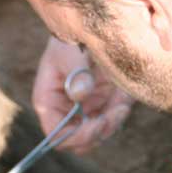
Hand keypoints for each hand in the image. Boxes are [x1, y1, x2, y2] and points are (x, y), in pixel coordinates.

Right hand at [33, 37, 133, 154]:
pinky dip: (120, 112)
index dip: (76, 136)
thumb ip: (76, 74)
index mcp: (48, 102)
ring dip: (114, 122)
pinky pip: (112, 122)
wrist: (87, 29)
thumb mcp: (70, 53)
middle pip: (79, 143)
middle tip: (117, 112)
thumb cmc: (70, 41)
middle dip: (99, 132)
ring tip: (122, 101)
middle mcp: (64, 113)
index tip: (98, 122)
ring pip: (98, 135)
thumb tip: (80, 94)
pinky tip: (123, 96)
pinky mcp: (99, 108)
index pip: (55, 135)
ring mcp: (82, 112)